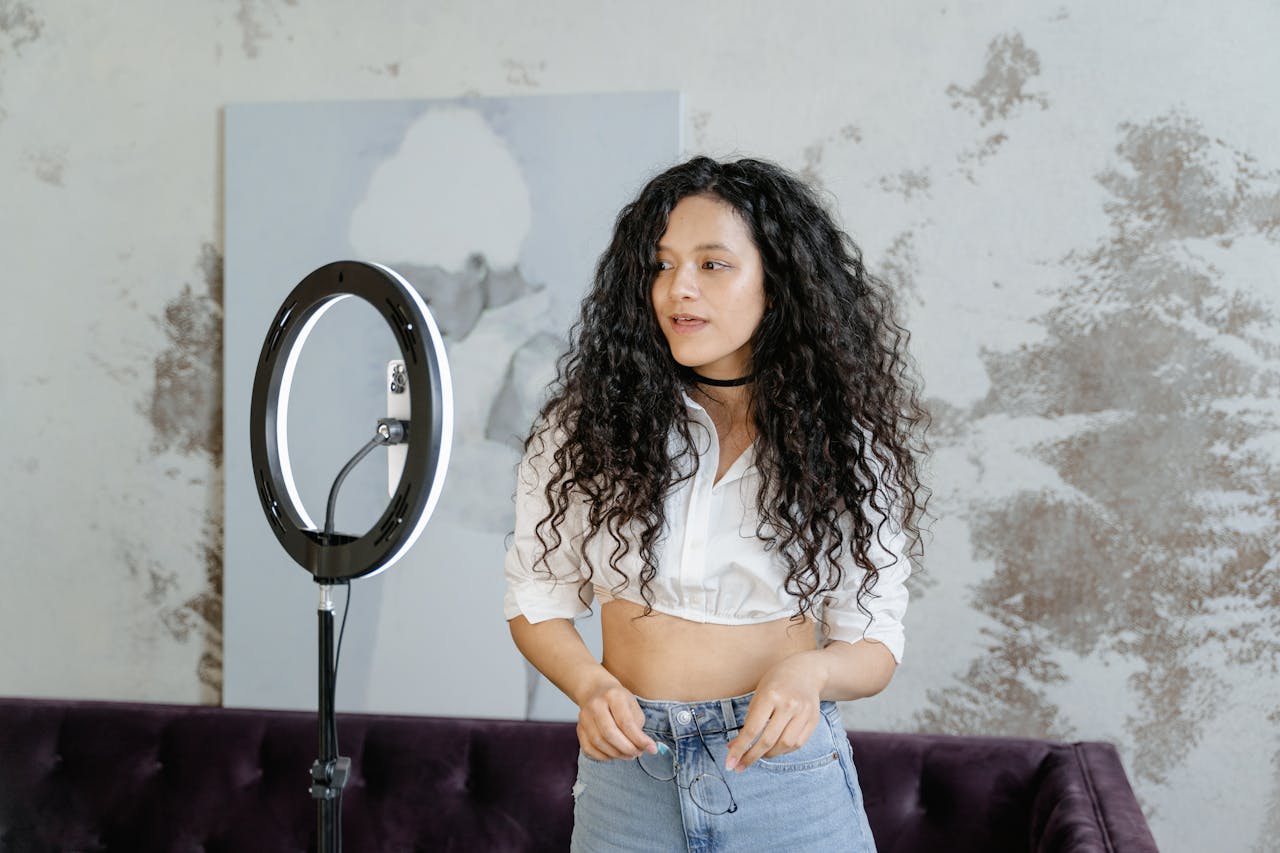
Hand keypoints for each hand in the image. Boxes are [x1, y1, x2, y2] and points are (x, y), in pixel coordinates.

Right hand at [574, 672, 657, 760]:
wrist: (595, 690)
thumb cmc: (618, 700)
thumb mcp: (633, 705)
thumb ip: (637, 726)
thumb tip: (643, 747)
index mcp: (613, 695)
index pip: (626, 722)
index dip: (640, 739)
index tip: (652, 749)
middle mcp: (595, 705)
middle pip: (610, 734)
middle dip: (627, 748)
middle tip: (638, 753)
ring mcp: (584, 717)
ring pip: (599, 743)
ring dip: (617, 754)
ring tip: (629, 754)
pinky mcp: (579, 728)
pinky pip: (589, 749)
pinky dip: (603, 756)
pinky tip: (614, 754)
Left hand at [724, 652, 826, 771]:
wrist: (806, 671)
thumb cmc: (777, 681)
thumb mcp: (759, 694)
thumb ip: (749, 720)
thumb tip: (734, 747)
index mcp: (770, 695)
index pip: (752, 729)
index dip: (739, 749)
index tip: (729, 763)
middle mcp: (789, 704)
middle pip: (768, 741)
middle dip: (751, 757)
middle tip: (739, 766)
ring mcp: (804, 713)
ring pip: (784, 746)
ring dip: (768, 755)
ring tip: (757, 755)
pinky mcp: (813, 720)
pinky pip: (798, 744)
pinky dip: (783, 750)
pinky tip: (774, 749)